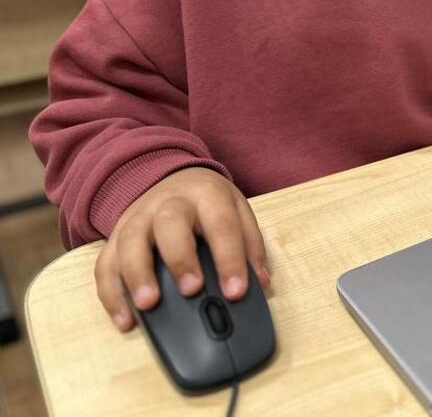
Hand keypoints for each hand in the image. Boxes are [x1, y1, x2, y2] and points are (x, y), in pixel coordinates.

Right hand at [95, 166, 270, 332]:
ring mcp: (138, 217)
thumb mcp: (237, 209)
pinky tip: (126, 319)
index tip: (236, 291)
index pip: (221, 223)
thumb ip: (250, 244)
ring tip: (149, 305)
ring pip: (130, 241)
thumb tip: (260, 284)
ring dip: (137, 275)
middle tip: (191, 290)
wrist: (174, 178)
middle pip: (170, 223)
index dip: (230, 258)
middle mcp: (169, 203)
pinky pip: (106, 264)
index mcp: (207, 194)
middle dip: (181, 258)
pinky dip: (112, 294)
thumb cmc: (208, 202)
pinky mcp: (115, 236)